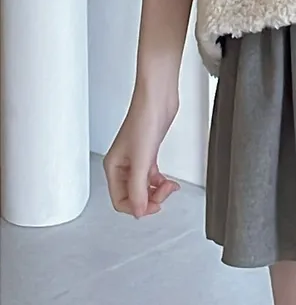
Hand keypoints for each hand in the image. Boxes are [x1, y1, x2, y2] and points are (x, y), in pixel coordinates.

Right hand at [103, 87, 180, 217]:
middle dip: (150, 199)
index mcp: (114, 167)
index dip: (138, 207)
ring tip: (169, 187)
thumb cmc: (144, 118)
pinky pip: (152, 177)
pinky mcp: (149, 153)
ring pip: (143, 187)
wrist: (158, 97)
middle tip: (165, 192)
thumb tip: (139, 211)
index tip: (154, 205)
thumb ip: (138, 189)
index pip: (120, 201)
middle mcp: (123, 164)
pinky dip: (161, 182)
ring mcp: (136, 158)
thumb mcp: (141, 159)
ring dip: (157, 192)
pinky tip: (169, 182)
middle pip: (132, 196)